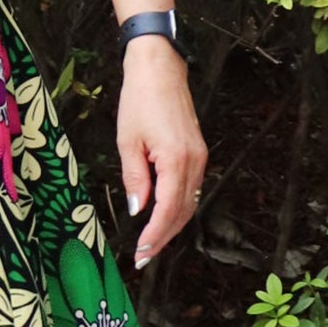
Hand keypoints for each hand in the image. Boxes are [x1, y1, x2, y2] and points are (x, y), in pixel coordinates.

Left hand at [116, 35, 206, 267]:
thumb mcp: (128, 141)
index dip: (155, 234)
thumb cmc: (140, 99)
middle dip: (164, 237)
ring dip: (172, 225)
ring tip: (152, 243)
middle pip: (183, 211)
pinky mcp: (198, 153)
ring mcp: (200, 157)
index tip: (142, 252)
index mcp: (176, 158)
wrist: (160, 70)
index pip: (168, 208)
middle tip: (145, 256)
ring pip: (190, 202)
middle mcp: (194, 161)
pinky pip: (191, 188)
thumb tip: (139, 209)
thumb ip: (135, 178)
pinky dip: (179, 207)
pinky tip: (163, 216)